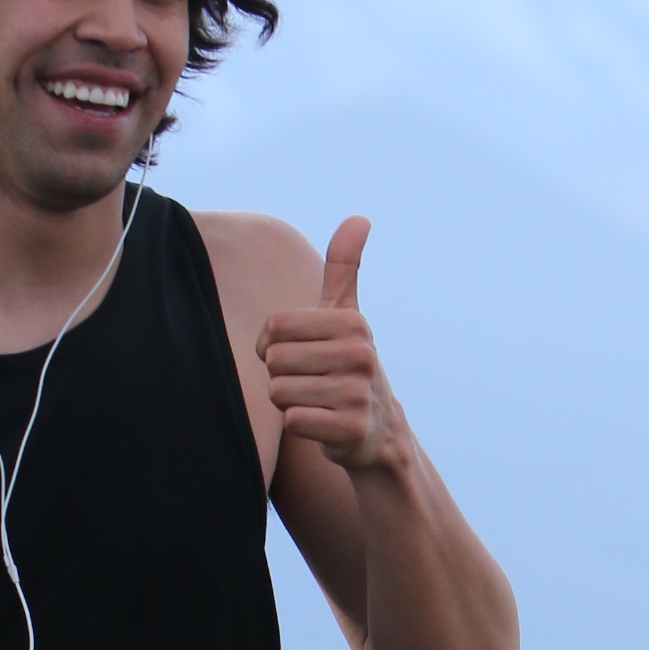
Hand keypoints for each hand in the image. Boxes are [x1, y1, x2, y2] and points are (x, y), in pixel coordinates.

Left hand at [257, 219, 406, 473]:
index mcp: (351, 322)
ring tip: (316, 402)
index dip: (271, 346)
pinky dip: (299, 425)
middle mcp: (359, 354)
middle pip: (275, 361)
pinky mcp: (351, 429)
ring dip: (288, 402)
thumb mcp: (347, 316)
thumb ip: (344, 268)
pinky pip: (292, 421)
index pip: (274, 327)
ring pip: (279, 392)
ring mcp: (357, 392)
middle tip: (309, 384)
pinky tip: (322, 423)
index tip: (295, 355)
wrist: (378, 432)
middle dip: (281, 377)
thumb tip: (359, 218)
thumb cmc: (349, 367)